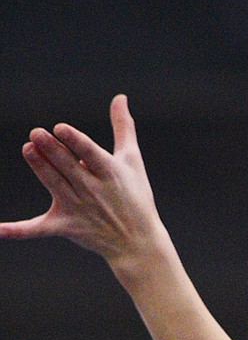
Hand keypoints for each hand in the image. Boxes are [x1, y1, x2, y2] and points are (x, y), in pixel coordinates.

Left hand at [0, 95, 163, 269]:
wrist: (138, 242)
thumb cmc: (136, 196)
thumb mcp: (132, 161)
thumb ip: (123, 128)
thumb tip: (119, 97)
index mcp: (110, 173)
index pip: (90, 154)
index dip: (75, 142)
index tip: (60, 128)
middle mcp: (94, 190)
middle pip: (68, 167)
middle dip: (52, 151)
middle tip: (35, 133)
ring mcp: (78, 209)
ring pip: (55, 185)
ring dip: (40, 168)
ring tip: (28, 148)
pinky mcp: (66, 226)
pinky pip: (38, 229)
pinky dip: (17, 230)